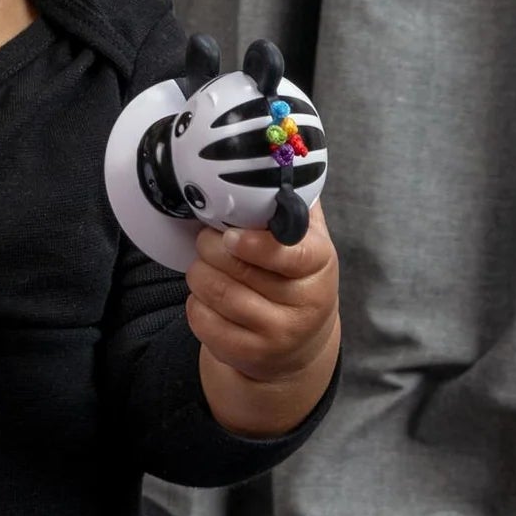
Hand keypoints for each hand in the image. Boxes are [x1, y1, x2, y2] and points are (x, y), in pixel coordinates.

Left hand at [187, 205, 340, 430]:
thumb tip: (274, 160)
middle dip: (210, 247)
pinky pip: (202, 319)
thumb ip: (293, 204)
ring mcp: (279, 333)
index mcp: (320, 264)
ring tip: (206, 266)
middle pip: (237, 267)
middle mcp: (306, 303)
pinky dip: (195, 303)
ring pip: (214, 291)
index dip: (254, 243)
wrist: (298, 343)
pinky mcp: (250, 354)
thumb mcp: (306, 239)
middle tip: (210, 241)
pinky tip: (207, 298)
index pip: (290, 253)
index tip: (230, 235)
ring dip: (198, 272)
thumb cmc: (294, 276)